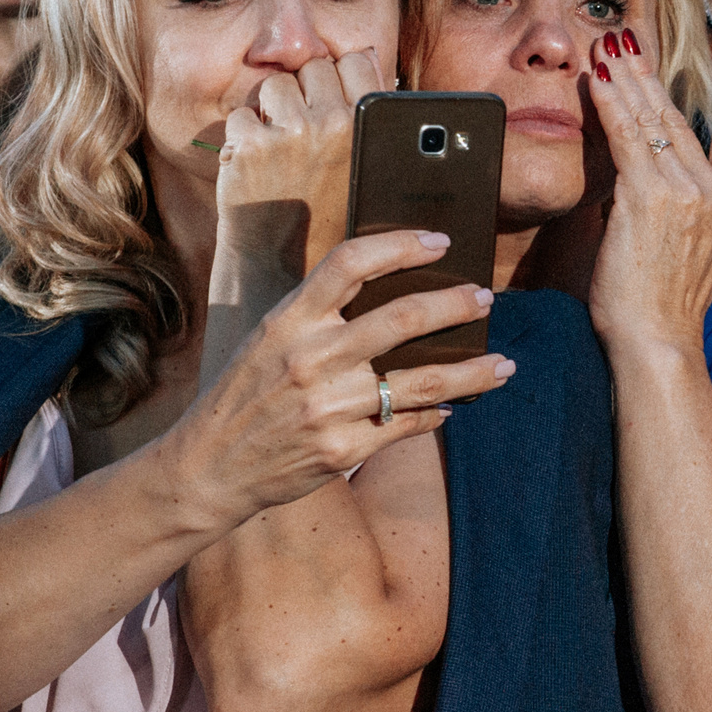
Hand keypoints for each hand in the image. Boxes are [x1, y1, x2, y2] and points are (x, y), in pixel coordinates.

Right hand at [172, 231, 510, 520]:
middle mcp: (311, 359)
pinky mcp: (344, 450)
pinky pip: (408, 424)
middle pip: (402, 318)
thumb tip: (394, 291)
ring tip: (503, 364)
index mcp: (288, 321)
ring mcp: (330, 407)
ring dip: (473, 371)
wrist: (208, 469)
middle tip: (485, 297)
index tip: (440, 242)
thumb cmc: (243, 396)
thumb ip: (319, 314)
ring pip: (423, 380)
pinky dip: (437, 414)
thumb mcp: (268, 340)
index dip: (401, 245)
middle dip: (455, 305)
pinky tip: (453, 406)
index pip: (350, 263)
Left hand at [213, 51, 386, 277]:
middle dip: (306, 93)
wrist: (288, 270)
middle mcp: (334, 124)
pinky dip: (244, 137)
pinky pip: (242, 115)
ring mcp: (289, 133)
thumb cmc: (333, 218)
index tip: (335, 100)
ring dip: (273, 110)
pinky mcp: (249, 147)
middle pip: (314, 66)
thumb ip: (372, 114)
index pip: (356, 58)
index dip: (343, 77)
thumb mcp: (369, 166)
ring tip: (281, 146)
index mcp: (371, 126)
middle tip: (306, 133)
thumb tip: (369, 57)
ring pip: (275, 85)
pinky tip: (258, 164)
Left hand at [582, 27, 711, 347]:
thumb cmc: (661, 310)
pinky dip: (609, 105)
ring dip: (626, 80)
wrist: (659, 343)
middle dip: (650, 75)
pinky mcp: (651, 198)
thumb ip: (675, 209)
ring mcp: (687, 193)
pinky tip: (595, 80)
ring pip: (653, 122)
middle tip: (630, 41)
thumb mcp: (688, 251)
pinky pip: (627, 138)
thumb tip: (638, 182)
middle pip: (682, 118)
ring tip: (608, 48)